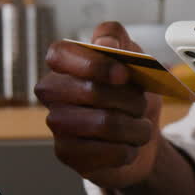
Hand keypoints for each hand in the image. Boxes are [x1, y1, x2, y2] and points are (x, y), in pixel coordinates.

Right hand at [35, 22, 164, 189]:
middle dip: (129, 99)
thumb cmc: (130, 94)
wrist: (138, 135)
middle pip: (90, 91)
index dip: (93, 64)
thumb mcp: (133, 59)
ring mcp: (57, 123)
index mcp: (65, 64)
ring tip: (140, 128)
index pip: (60, 54)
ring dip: (134, 127)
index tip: (123, 74)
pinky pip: (105, 151)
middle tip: (141, 104)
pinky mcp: (65, 153)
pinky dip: (128, 149)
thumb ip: (119, 41)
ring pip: (103, 124)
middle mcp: (53, 92)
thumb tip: (106, 42)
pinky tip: (128, 146)